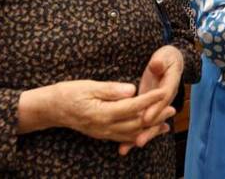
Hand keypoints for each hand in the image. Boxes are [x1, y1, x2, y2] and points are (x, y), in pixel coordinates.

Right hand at [45, 80, 172, 144]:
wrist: (52, 109)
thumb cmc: (69, 93)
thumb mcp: (89, 86)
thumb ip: (111, 90)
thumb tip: (132, 90)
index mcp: (103, 113)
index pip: (133, 106)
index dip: (150, 99)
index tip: (164, 91)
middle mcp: (105, 127)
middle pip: (136, 124)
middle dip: (156, 116)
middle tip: (172, 108)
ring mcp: (104, 133)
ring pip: (132, 134)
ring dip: (151, 128)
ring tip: (166, 122)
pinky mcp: (102, 134)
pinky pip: (124, 138)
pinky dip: (139, 135)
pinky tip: (148, 131)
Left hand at [118, 45, 184, 154]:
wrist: (171, 61)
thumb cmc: (167, 58)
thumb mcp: (165, 56)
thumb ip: (160, 62)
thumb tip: (156, 65)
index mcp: (170, 85)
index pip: (162, 99)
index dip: (155, 109)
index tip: (146, 118)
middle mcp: (164, 99)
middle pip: (157, 118)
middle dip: (147, 131)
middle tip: (138, 142)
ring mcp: (157, 106)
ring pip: (150, 125)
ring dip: (140, 137)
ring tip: (126, 149)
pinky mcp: (150, 109)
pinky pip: (143, 124)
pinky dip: (134, 135)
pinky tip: (124, 147)